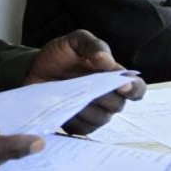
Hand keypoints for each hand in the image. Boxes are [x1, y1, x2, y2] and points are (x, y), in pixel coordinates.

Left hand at [23, 30, 146, 134]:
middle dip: (104, 97)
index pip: (137, 88)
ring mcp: (93, 113)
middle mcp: (108, 97)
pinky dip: (74, 120)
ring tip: (70, 96)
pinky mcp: (77, 124)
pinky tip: (62, 108)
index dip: (134, 89)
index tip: (122, 85)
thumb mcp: (76, 41)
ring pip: (100, 119)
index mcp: (113, 76)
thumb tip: (108, 62)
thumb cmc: (60, 54)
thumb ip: (94, 47)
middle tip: (87, 88)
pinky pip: (82, 129)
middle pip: (118, 105)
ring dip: (87, 109)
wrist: (33, 68)